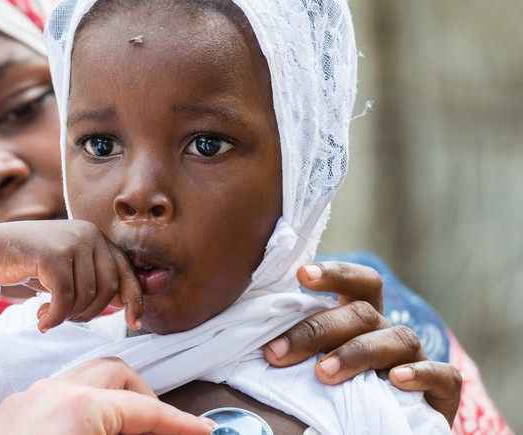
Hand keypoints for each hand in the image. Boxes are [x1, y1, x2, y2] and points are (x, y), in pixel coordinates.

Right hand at [0, 220, 141, 331]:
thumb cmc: (33, 264)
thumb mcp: (70, 270)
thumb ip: (96, 280)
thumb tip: (129, 304)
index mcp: (96, 237)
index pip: (126, 271)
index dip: (135, 300)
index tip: (134, 324)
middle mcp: (88, 234)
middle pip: (108, 288)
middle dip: (90, 312)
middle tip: (67, 317)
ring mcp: (70, 241)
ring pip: (86, 295)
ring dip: (68, 315)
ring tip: (50, 315)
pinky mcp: (51, 254)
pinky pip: (64, 297)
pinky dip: (55, 316)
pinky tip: (42, 320)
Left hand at [0, 358, 213, 434]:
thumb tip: (159, 432)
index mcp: (78, 408)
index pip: (145, 409)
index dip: (179, 423)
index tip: (202, 433)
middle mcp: (45, 395)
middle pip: (111, 374)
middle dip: (142, 398)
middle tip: (162, 430)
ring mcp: (16, 404)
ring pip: (73, 384)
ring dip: (104, 404)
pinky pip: (39, 405)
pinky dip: (66, 418)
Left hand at [261, 261, 461, 423]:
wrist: (380, 428)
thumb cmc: (336, 391)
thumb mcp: (312, 363)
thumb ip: (293, 348)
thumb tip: (250, 339)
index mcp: (360, 319)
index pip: (357, 283)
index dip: (334, 273)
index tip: (301, 275)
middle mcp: (389, 332)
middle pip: (362, 313)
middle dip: (318, 330)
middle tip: (278, 354)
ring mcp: (417, 359)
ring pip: (400, 338)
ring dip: (358, 353)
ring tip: (323, 374)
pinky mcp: (443, 390)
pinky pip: (442, 375)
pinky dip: (421, 374)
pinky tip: (396, 381)